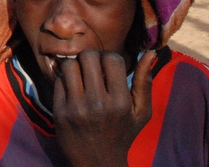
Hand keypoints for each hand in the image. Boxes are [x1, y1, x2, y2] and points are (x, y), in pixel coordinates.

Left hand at [53, 49, 154, 166]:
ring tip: (80, 76)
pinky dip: (64, 79)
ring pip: (69, 65)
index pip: (112, 58)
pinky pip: (58, 80)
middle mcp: (98, 103)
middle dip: (90, 58)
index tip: (108, 67)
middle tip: (92, 68)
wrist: (97, 163)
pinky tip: (71, 88)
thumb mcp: (141, 112)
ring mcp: (76, 107)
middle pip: (88, 57)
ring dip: (74, 66)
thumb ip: (144, 81)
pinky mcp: (59, 111)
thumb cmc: (122, 133)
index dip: (109, 58)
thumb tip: (151, 52)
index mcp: (120, 102)